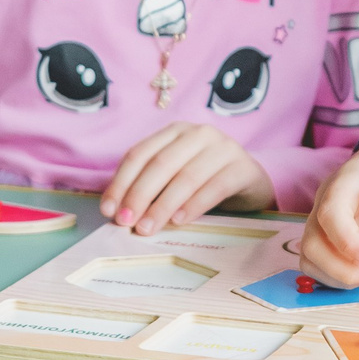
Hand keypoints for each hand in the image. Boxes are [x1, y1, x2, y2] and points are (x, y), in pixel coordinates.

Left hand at [100, 124, 272, 235]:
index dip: (121, 182)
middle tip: (126, 222)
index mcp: (175, 132)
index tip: (108, 210)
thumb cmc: (205, 181)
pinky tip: (180, 221)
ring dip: (163, 205)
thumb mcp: (175, 177)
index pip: (140, 154)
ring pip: (186, 176)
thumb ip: (151, 187)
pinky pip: (215, 187)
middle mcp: (198, 133)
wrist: (250, 182)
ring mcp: (224, 148)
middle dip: (139, 195)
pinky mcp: (243, 167)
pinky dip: (194, 205)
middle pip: (161, 164)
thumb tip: (119, 212)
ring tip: (147, 228)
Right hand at [300, 125, 358, 286]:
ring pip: (310, 255)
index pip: (330, 211)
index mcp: (347, 179)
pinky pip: (318, 260)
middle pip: (313, 241)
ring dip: (337, 275)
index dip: (345, 240)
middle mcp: (327, 198)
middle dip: (341, 268)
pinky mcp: (330, 233)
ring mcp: (325, 217)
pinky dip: (335, 275)